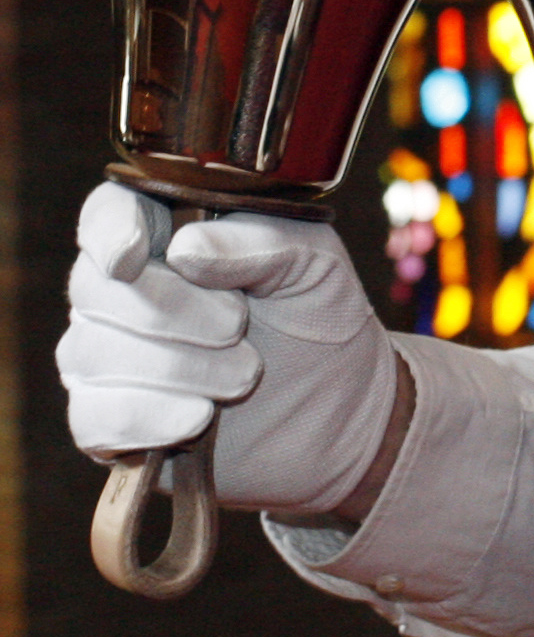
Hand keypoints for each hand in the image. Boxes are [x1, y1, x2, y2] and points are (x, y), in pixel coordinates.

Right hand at [58, 181, 399, 515]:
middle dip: (171, 310)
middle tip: (239, 324)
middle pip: (97, 288)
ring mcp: (110, 358)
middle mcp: (125, 290)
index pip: (110, 213)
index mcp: (169, 232)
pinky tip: (200, 415)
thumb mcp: (313, 262)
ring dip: (177, 366)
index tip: (135, 256)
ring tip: (245, 373)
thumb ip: (259, 242)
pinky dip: (149, 415)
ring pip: (93, 353)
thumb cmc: (318, 315)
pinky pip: (95, 418)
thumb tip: (184, 250)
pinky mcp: (112, 423)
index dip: (111, 232)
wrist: (339, 404)